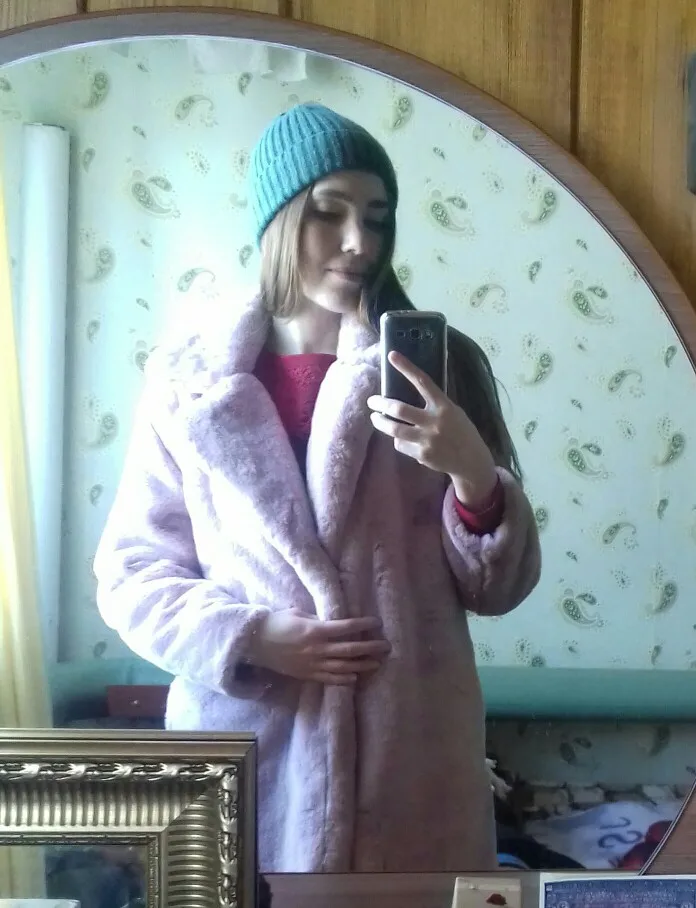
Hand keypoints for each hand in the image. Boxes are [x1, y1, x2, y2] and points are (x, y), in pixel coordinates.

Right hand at [249, 608, 390, 684]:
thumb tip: (334, 622)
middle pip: (349, 649)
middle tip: (386, 645)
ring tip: (377, 663)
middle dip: (370, 647)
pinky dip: (344, 679)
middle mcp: (317, 649)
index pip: (346, 627)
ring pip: (343, 667)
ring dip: (362, 665)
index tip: (377, 622)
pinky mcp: (307, 674)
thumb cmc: (276, 623)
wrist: (255, 643)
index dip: (363, 624)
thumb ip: (318, 619)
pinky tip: (356, 678)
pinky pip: (329, 679)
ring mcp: (312, 664)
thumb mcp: (298, 614)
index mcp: (315, 630)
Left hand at [367, 351, 497, 507]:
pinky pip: (400, 445)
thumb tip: (408, 392)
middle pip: (399, 409)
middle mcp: (435, 421)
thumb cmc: (461, 432)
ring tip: (376, 418)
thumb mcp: (453, 412)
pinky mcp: (422, 455)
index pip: (422, 381)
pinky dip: (398, 441)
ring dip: (380, 422)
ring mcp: (427, 439)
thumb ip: (434, 404)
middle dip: (380, 403)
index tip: (391, 355)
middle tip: (371, 401)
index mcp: (444, 405)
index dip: (406, 367)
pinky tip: (402, 439)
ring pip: (394, 429)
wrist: (471, 460)